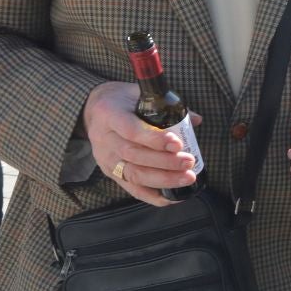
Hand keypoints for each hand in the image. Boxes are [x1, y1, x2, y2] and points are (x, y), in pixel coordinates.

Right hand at [83, 81, 197, 205]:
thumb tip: (196, 120)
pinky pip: (131, 189)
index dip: (154, 139)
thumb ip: (167, 105)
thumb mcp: (139, 94)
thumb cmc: (124, 101)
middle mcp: (105, 139)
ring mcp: (106, 158)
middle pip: (134, 155)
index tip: (177, 143)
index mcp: (110, 115)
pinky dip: (152, 196)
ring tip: (188, 177)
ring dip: (163, 179)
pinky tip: (172, 197)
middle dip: (165, 162)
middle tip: (189, 162)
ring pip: (133, 174)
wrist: (94, 110)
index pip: (131, 131)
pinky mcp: (110, 172)